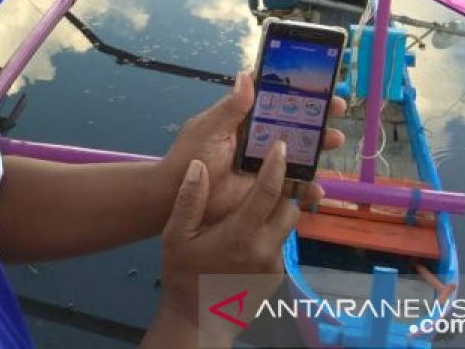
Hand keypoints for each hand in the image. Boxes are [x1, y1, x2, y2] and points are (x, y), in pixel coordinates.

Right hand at [149, 144, 298, 346]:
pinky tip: (251, 233)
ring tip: (260, 202)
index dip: (276, 165)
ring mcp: (274, 264)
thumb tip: (199, 166)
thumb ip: (189, 200)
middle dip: (284, 188)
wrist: (198, 319)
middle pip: (289, 206)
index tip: (281, 145)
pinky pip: (280, 244)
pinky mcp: (277, 276)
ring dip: (278, 210)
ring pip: (287, 226)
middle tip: (271, 173)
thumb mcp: (175, 236)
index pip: (268, 191)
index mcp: (241, 233)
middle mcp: (265, 247)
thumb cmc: (183, 275)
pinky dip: (271, 232)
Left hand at [157, 72, 346, 222]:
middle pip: (294, 125)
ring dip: (319, 147)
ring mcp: (264, 164)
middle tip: (338, 110)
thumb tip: (247, 74)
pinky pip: (293, 187)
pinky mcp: (267, 189)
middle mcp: (258, 139)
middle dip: (317, 117)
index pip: (275, 100)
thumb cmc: (189, 158)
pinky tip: (318, 189)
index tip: (320, 83)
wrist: (176, 198)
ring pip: (299, 153)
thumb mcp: (208, 129)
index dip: (297, 91)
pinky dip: (308, 187)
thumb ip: (230, 107)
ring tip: (335, 140)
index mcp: (244, 120)